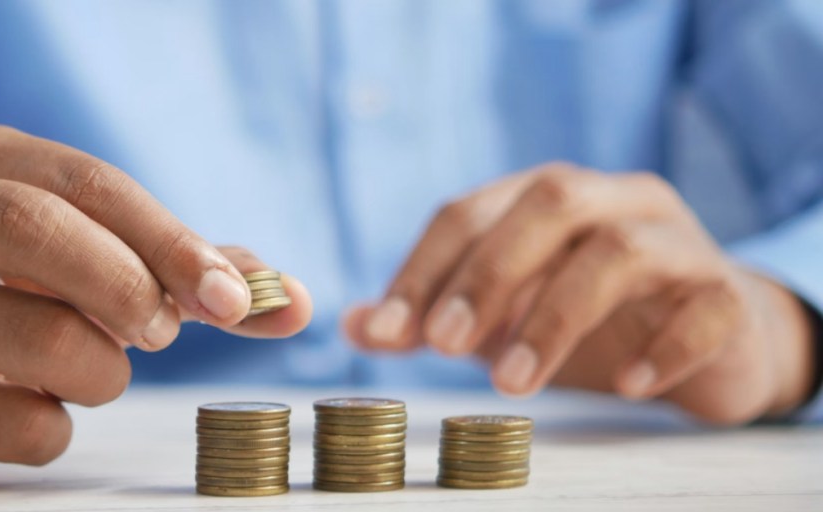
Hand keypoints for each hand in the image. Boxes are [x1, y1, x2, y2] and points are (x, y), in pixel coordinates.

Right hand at [0, 124, 311, 482]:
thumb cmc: (7, 295)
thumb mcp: (80, 253)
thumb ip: (185, 270)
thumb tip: (293, 301)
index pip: (88, 182)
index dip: (171, 240)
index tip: (232, 298)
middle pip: (39, 230)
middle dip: (131, 287)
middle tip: (162, 331)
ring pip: (43, 340)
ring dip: (104, 371)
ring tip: (90, 368)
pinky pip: (21, 424)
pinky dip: (59, 427)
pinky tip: (33, 407)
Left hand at [346, 163, 814, 424]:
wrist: (712, 338)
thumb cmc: (592, 319)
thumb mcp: (502, 316)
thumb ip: (432, 316)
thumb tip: (352, 325)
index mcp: (547, 197)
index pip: (470, 211)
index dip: (422, 268)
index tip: (385, 331)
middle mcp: (613, 201)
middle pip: (548, 203)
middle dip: (487, 274)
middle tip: (443, 345)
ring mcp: (677, 241)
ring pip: (620, 250)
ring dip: (555, 316)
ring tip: (513, 384)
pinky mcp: (727, 294)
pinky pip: (704, 307)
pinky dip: (662, 346)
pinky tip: (626, 385)